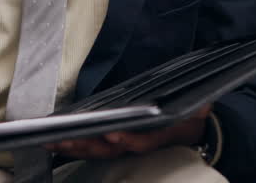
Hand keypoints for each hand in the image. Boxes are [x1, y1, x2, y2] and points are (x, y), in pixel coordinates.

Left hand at [45, 105, 210, 159]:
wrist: (192, 129)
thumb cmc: (189, 117)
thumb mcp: (197, 112)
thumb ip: (198, 110)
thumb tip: (203, 106)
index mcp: (158, 135)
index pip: (142, 140)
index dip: (128, 139)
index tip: (114, 135)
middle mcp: (138, 143)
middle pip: (110, 149)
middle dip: (86, 145)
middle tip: (64, 139)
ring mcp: (125, 144)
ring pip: (97, 150)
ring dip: (75, 146)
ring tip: (52, 141)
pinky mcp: (115, 141)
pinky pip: (93, 146)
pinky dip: (76, 144)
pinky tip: (59, 140)